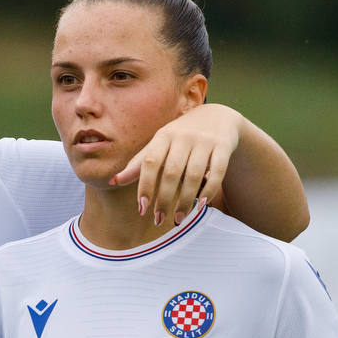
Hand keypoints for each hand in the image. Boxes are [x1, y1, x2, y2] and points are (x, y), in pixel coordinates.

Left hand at [113, 102, 240, 225]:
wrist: (217, 117)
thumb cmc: (181, 136)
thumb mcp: (159, 145)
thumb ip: (139, 163)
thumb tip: (114, 181)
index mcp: (163, 136)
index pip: (150, 162)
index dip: (145, 186)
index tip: (142, 208)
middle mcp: (183, 136)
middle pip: (171, 172)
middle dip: (164, 199)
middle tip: (159, 220)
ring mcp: (204, 141)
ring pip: (193, 175)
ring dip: (185, 201)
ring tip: (179, 219)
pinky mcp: (223, 147)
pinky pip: (217, 172)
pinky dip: (209, 191)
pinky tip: (201, 205)